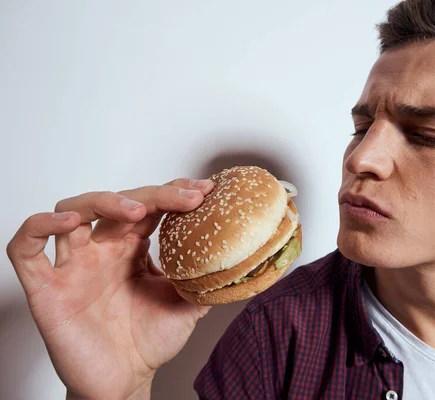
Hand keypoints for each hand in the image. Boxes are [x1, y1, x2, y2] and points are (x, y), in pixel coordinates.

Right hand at [6, 178, 213, 399]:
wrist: (123, 382)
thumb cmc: (148, 342)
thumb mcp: (187, 305)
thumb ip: (206, 279)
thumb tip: (240, 260)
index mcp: (133, 249)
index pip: (149, 207)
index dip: (174, 193)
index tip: (204, 191)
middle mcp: (103, 249)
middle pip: (117, 202)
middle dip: (153, 195)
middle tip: (187, 198)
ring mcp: (73, 265)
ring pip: (72, 211)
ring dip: (102, 201)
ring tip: (135, 210)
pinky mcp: (47, 287)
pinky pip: (26, 249)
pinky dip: (39, 226)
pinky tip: (68, 222)